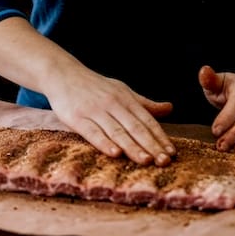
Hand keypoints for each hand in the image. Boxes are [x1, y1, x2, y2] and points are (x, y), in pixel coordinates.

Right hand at [44, 67, 175, 165]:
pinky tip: (115, 154)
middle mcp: (112, 104)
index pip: (147, 120)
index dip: (159, 137)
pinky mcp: (76, 117)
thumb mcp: (122, 91)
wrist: (63, 74)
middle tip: (164, 161)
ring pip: (117, 132)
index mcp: (126, 98)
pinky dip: (104, 143)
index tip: (171, 153)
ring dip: (132, 147)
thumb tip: (170, 109)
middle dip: (151, 145)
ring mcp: (94, 111)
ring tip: (146, 161)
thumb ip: (144, 104)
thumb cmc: (95, 87)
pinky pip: (92, 132)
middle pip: (135, 127)